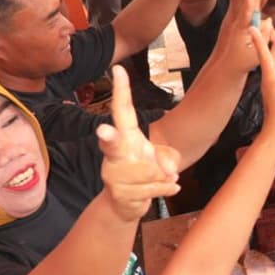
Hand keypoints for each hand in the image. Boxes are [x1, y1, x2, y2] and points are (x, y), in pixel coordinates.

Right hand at [96, 65, 180, 220]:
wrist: (127, 204)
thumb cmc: (146, 172)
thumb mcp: (164, 159)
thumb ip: (169, 158)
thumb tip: (167, 172)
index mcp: (126, 136)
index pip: (122, 110)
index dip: (122, 90)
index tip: (119, 70)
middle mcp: (115, 153)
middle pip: (113, 144)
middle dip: (109, 138)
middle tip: (104, 131)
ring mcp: (113, 174)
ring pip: (147, 172)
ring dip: (163, 178)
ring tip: (162, 179)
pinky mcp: (118, 193)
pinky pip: (152, 190)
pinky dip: (165, 190)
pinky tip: (168, 188)